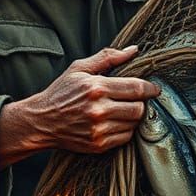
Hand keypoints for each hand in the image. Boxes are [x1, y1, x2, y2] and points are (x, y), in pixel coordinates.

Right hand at [0, 45, 159, 164]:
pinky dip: (125, 130)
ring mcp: (99, 130)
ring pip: (134, 124)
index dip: (150, 88)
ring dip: (133, 117)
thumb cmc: (60, 93)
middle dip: (141, 103)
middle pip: (139, 108)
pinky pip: (125, 138)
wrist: (41, 121)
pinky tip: (115, 122)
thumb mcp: (79, 69)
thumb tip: (133, 50)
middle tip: (135, 100)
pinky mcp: (98, 145)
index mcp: (96, 88)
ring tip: (123, 110)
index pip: (136, 88)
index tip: (154, 89)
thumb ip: (108, 57)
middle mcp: (99, 110)